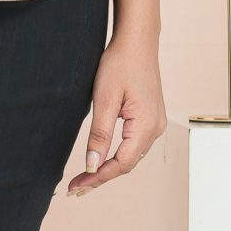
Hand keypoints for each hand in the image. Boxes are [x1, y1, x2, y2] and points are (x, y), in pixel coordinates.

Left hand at [66, 23, 166, 194]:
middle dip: (100, 177)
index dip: (97, 178)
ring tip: (84, 178)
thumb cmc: (119, 64)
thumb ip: (99, 135)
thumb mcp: (104, 99)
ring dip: (108, 168)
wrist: (137, 41)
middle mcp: (156, 129)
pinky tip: (101, 160)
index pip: (120, 164)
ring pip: (130, 156)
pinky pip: (134, 145)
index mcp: (146, 126)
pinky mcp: (151, 118)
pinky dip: (116, 155)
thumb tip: (91, 165)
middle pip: (126, 164)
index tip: (75, 187)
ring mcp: (156, 124)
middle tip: (74, 189)